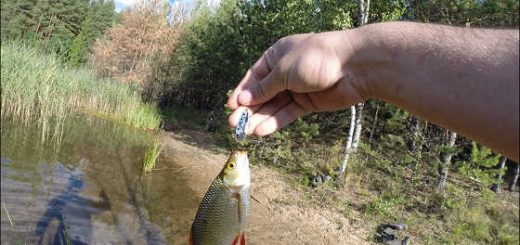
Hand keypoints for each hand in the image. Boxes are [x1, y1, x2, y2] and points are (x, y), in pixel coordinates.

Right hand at [227, 32, 368, 135]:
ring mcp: (297, 88)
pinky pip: (288, 113)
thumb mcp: (283, 70)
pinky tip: (262, 131)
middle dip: (248, 109)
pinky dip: (275, 121)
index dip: (242, 92)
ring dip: (259, 118)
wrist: (353, 66)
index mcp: (276, 55)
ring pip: (274, 106)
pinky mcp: (308, 102)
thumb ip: (264, 87)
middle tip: (234, 125)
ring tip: (245, 132)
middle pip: (262, 94)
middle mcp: (285, 72)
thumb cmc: (316, 58)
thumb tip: (243, 99)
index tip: (230, 107)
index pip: (254, 76)